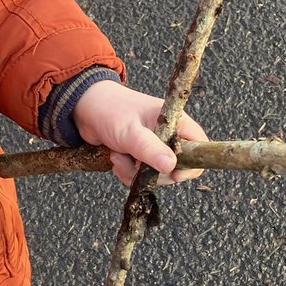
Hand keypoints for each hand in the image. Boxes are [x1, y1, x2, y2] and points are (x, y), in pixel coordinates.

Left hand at [72, 82, 206, 185]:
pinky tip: (116, 158)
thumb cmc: (111, 112)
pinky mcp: (141, 156)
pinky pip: (142, 177)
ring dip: (135, 173)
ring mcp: (155, 147)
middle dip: (154, 173)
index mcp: (177, 123)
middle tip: (136, 163)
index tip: (171, 172)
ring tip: (119, 156)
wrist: (85, 108)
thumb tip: (172, 167)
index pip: (200, 148)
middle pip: (177, 169)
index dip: (190, 165)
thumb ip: (151, 149)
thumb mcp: (131, 132)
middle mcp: (169, 136)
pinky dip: (128, 173)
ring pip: (157, 175)